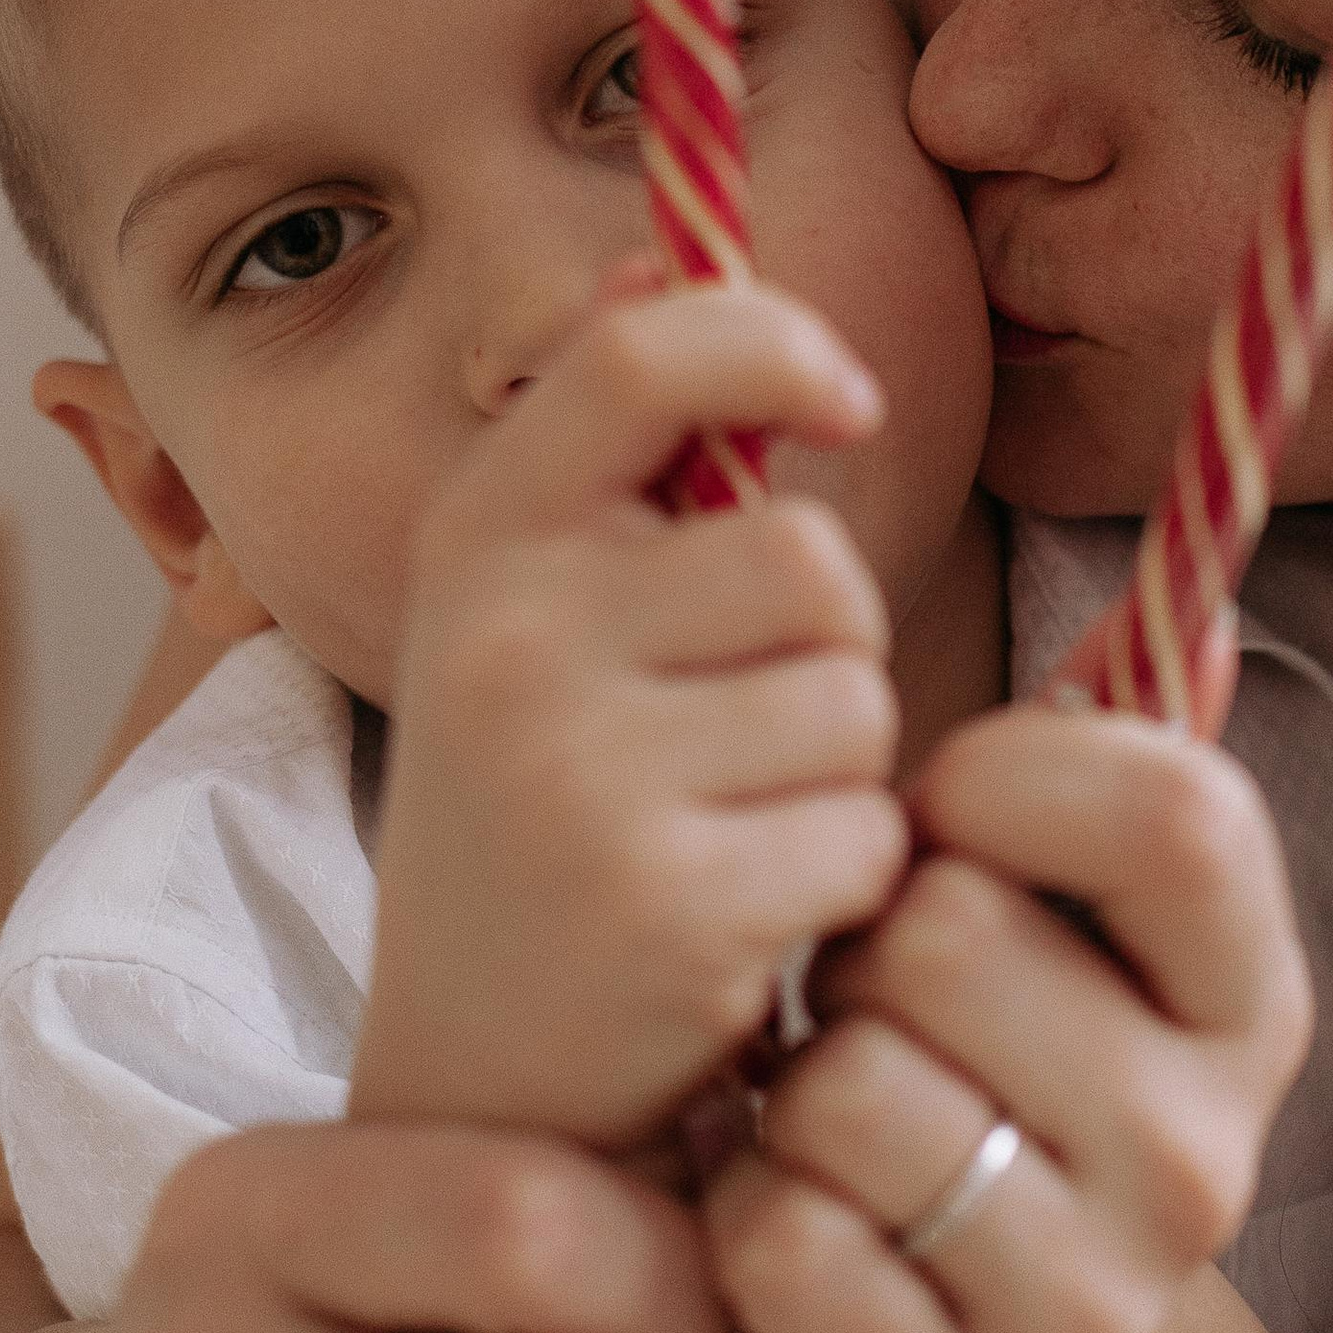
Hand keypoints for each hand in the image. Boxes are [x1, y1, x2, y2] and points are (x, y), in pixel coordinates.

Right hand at [352, 276, 910, 1149]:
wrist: (470, 1089)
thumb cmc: (542, 821)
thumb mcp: (531, 620)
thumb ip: (610, 453)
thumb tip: (658, 242)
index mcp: (476, 539)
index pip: (638, 351)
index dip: (770, 341)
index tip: (845, 398)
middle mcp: (504, 635)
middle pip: (807, 558)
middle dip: (824, 645)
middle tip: (739, 736)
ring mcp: (574, 769)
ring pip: (851, 694)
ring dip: (838, 773)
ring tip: (730, 834)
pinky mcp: (661, 898)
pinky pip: (862, 830)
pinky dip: (842, 882)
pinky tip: (745, 925)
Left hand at [707, 698, 1312, 1332]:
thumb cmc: (1012, 1085)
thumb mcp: (1097, 937)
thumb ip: (1112, 779)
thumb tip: (1213, 613)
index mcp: (1250, 1005)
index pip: (1171, 811)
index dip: (1010, 778)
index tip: (951, 825)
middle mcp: (1199, 1160)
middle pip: (948, 936)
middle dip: (864, 951)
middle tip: (875, 1012)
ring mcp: (1083, 1309)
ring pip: (847, 1091)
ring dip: (793, 1092)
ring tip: (832, 1126)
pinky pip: (776, 1239)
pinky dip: (741, 1222)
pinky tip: (795, 1236)